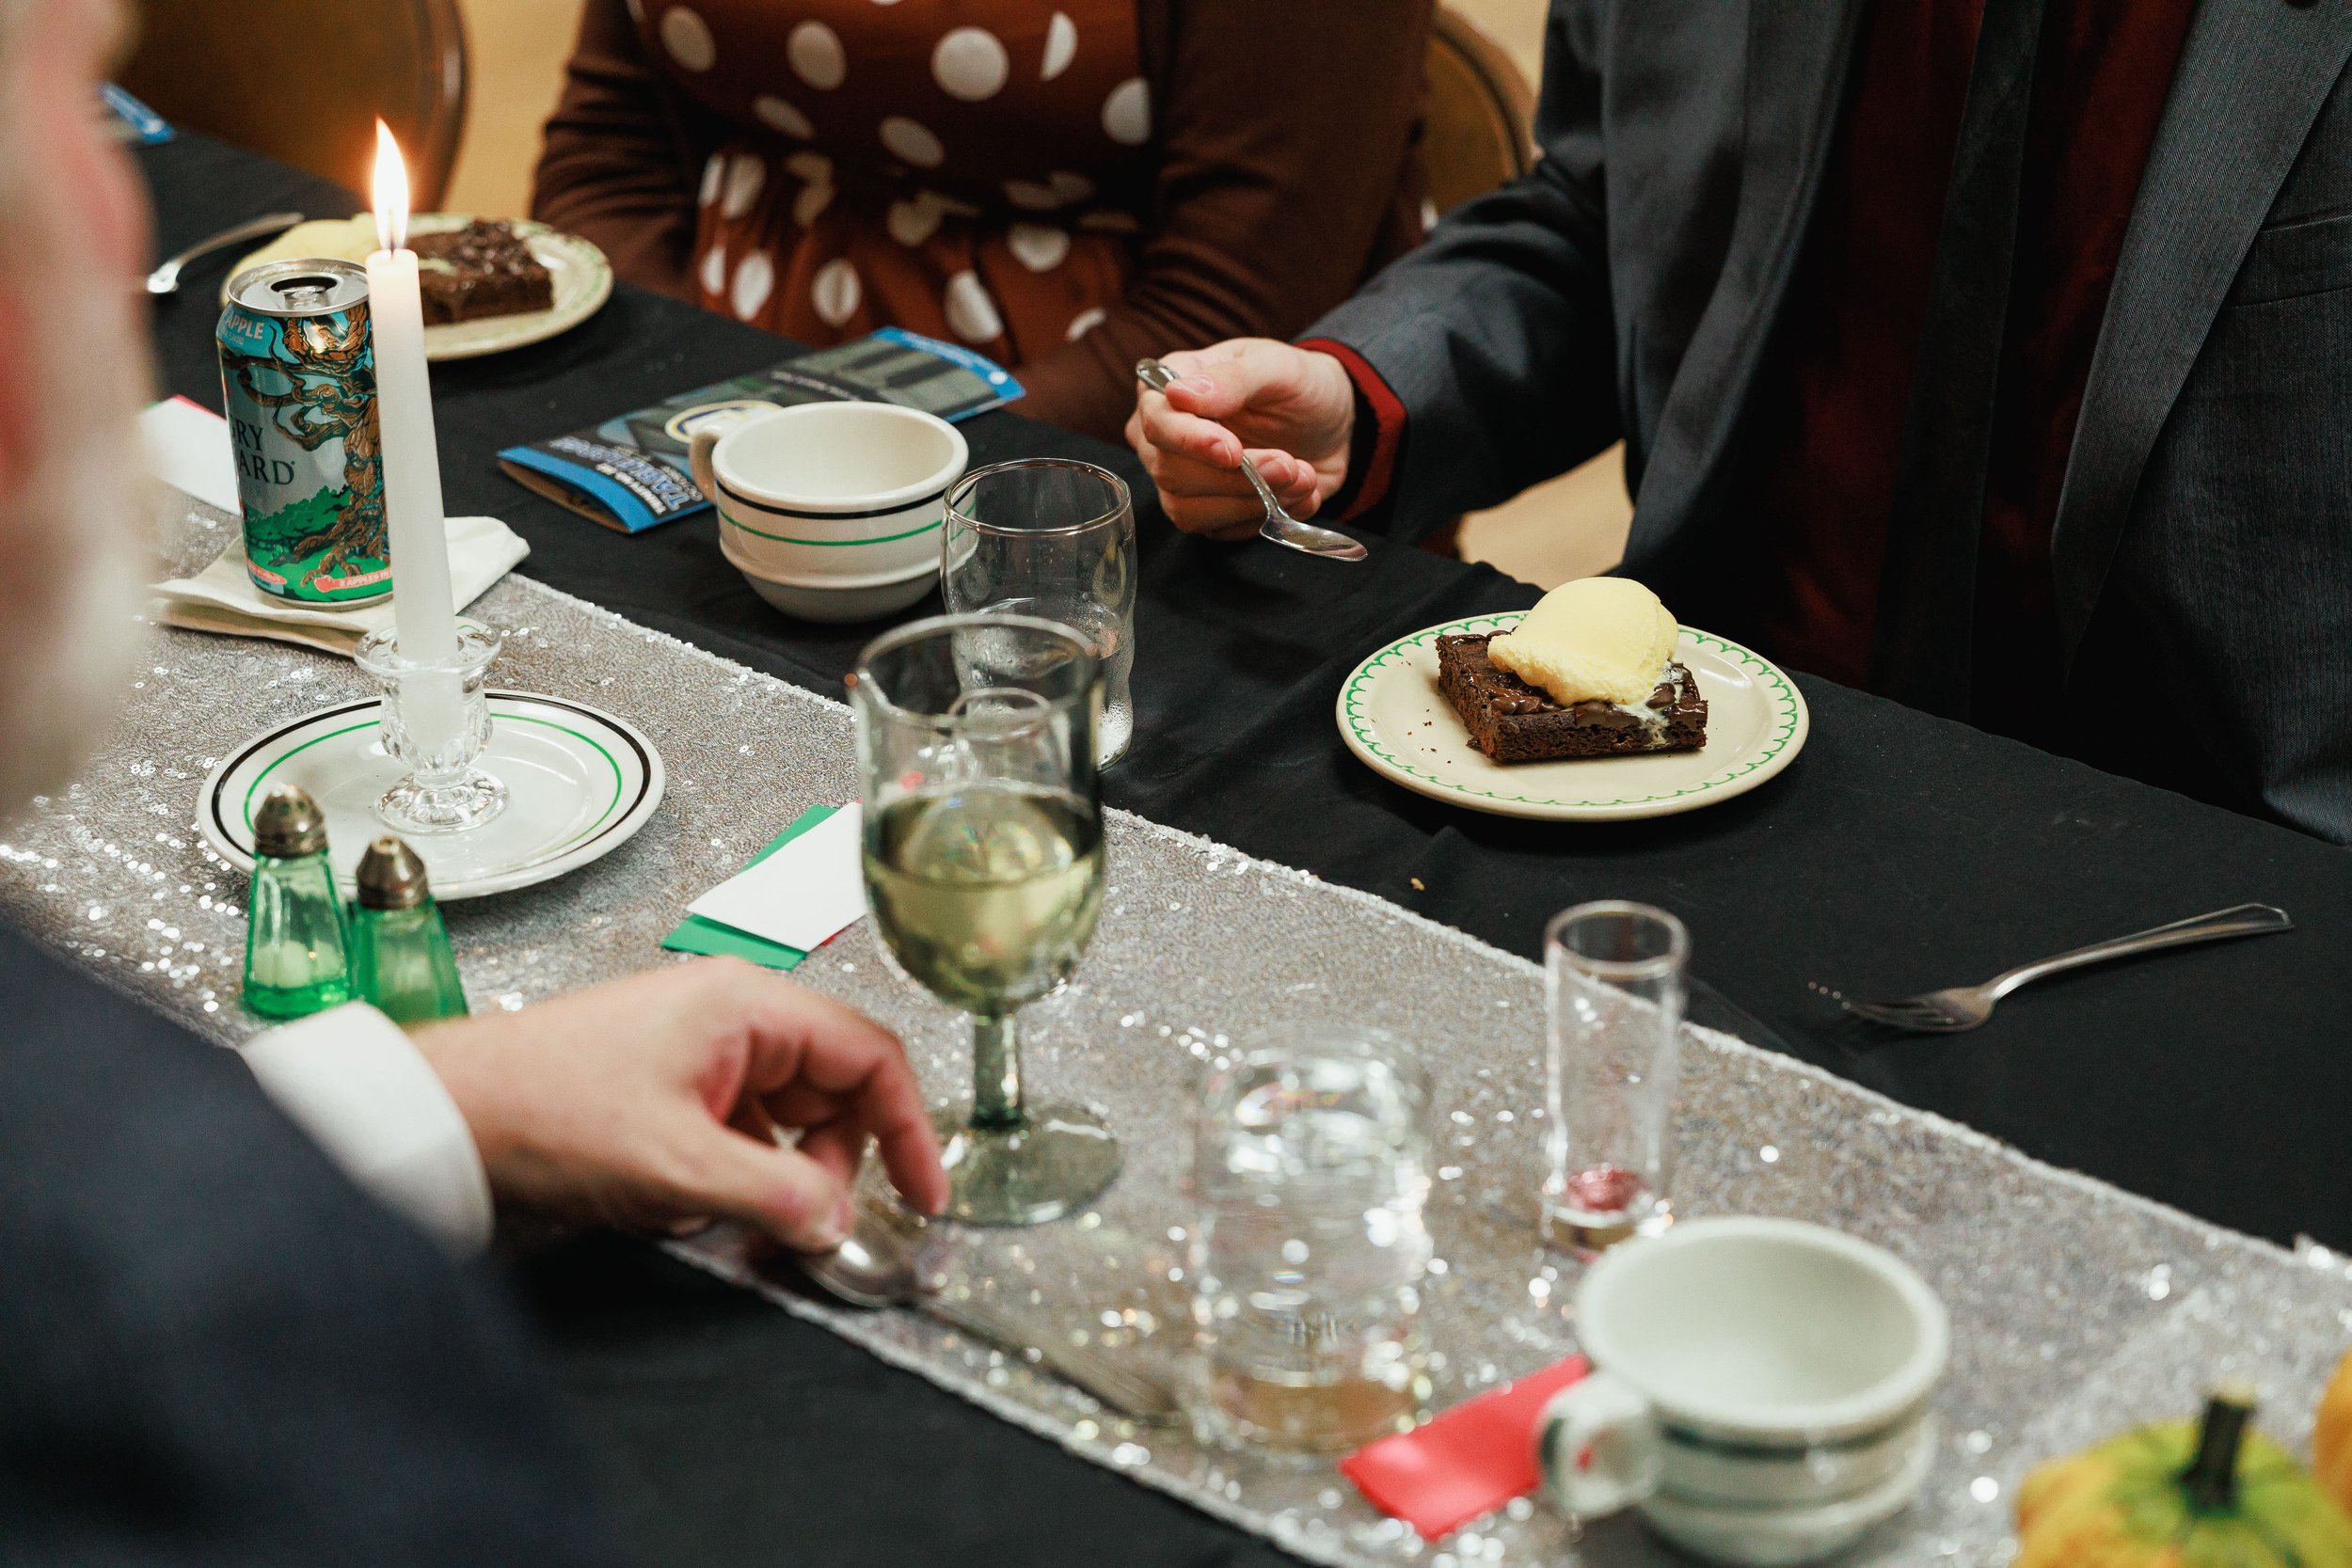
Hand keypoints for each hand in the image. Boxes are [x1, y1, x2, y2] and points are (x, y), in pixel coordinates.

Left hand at [413, 958, 947, 1251]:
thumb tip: (837, 1220)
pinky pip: (742, 1133)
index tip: (926, 1191)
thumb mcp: (676, 1166)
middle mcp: (732, 1017)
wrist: (448, 1114)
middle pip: (833, 1091)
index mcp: (747, 1005)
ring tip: (732, 1211)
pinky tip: (690, 1201)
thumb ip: (775, 1195)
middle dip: (831, 1164)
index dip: (909, 1128)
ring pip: (787, 1120)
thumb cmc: (541, 1105)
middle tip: (812, 1222)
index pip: (869, 1055)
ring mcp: (702, 1051)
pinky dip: (735, 1175)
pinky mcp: (673, 1086)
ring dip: (777, 1175)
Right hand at [1125, 338, 1355, 538]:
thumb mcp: (1277, 367)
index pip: (1157, 422)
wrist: (1331, 424)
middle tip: (1289, 466)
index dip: (1190, 441)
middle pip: (1170, 472)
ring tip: (1302, 478)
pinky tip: (1299, 495)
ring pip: (1188, 511)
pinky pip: (1221, 531)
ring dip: (1252, 502)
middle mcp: (1166, 436)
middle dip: (1236, 478)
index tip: (1233, 452)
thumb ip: (1232, 379)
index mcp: (1171, 386)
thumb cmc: (1298, 384)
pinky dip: (1264, 517)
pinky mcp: (1209, 511)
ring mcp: (1183, 478)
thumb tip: (1177, 393)